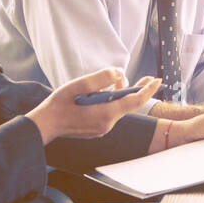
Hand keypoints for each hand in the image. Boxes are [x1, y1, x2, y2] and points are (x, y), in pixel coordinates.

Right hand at [26, 69, 160, 144]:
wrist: (45, 124)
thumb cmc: (59, 104)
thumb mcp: (79, 84)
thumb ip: (101, 78)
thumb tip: (119, 73)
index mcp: (105, 113)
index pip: (134, 101)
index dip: (148, 90)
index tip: (157, 80)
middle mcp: (107, 124)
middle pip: (128, 105)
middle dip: (138, 90)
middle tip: (149, 79)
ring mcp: (102, 129)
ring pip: (118, 108)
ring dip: (120, 95)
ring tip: (120, 80)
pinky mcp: (96, 129)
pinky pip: (110, 113)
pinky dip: (111, 103)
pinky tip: (105, 93)